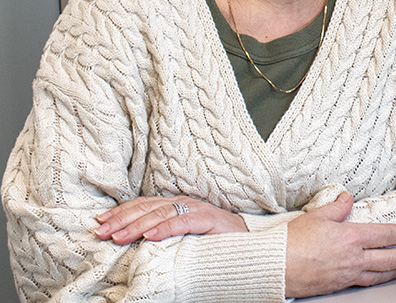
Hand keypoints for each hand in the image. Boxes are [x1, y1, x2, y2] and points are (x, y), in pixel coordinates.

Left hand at [95, 195, 247, 244]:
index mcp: (176, 205)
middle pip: (147, 208)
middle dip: (122, 219)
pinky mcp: (208, 219)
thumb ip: (161, 233)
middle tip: (101, 231)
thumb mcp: (181, 235)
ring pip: (161, 214)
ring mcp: (196, 209)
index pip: (143, 205)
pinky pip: (182, 223)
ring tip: (118, 236)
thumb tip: (132, 241)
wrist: (247, 241)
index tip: (100, 222)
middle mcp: (184, 203)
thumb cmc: (211, 241)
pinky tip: (149, 236)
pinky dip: (164, 229)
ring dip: (137, 225)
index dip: (121, 212)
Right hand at [285, 191, 395, 297]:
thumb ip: (337, 207)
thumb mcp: (317, 216)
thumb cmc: (293, 241)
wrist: (276, 266)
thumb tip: (347, 198)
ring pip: (379, 274)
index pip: (383, 234)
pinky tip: (380, 279)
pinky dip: (377, 281)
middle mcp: (353, 257)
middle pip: (388, 258)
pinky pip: (364, 283)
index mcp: (351, 236)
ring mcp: (347, 274)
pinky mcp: (338, 286)